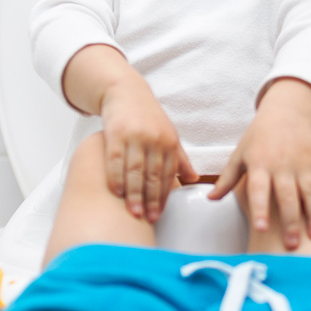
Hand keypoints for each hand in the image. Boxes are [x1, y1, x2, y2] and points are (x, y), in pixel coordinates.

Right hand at [99, 72, 197, 220]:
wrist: (125, 92)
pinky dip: (115, 177)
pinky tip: (116, 192)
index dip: (163, 196)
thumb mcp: (168, 135)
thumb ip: (179, 159)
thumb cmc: (148, 117)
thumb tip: (195, 179)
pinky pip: (115, 160)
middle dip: (150, 199)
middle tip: (147, 219)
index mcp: (170, 142)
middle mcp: (154, 139)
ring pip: (135, 170)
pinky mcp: (116, 133)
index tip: (158, 214)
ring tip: (133, 212)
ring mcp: (135, 136)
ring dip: (134, 194)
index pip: (168, 174)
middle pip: (153, 175)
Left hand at [208, 78, 310, 248]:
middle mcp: (282, 164)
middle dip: (290, 221)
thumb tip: (210, 199)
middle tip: (292, 245)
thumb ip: (227, 179)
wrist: (285, 113)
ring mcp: (303, 162)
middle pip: (287, 196)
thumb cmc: (259, 138)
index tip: (261, 229)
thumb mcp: (240, 155)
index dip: (260, 209)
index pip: (258, 189)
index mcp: (260, 164)